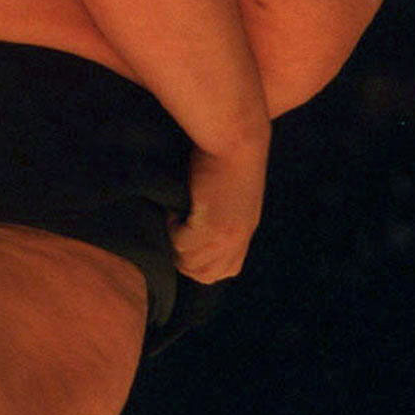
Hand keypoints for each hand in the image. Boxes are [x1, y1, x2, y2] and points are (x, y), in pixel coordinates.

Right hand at [170, 146, 260, 283]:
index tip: (186, 239)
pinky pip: (181, 244)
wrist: (236, 141)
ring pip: (189, 262)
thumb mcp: (229, 196)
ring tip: (174, 218)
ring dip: (176, 243)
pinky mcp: (211, 226)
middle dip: (184, 257)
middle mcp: (238, 240)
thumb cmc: (228, 158)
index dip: (199, 262)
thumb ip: (219, 217)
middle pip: (203, 274)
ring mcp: (226, 237)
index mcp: (243, 233)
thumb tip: (192, 227)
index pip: (221, 271)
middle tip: (176, 229)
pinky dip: (172, 228)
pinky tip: (174, 210)